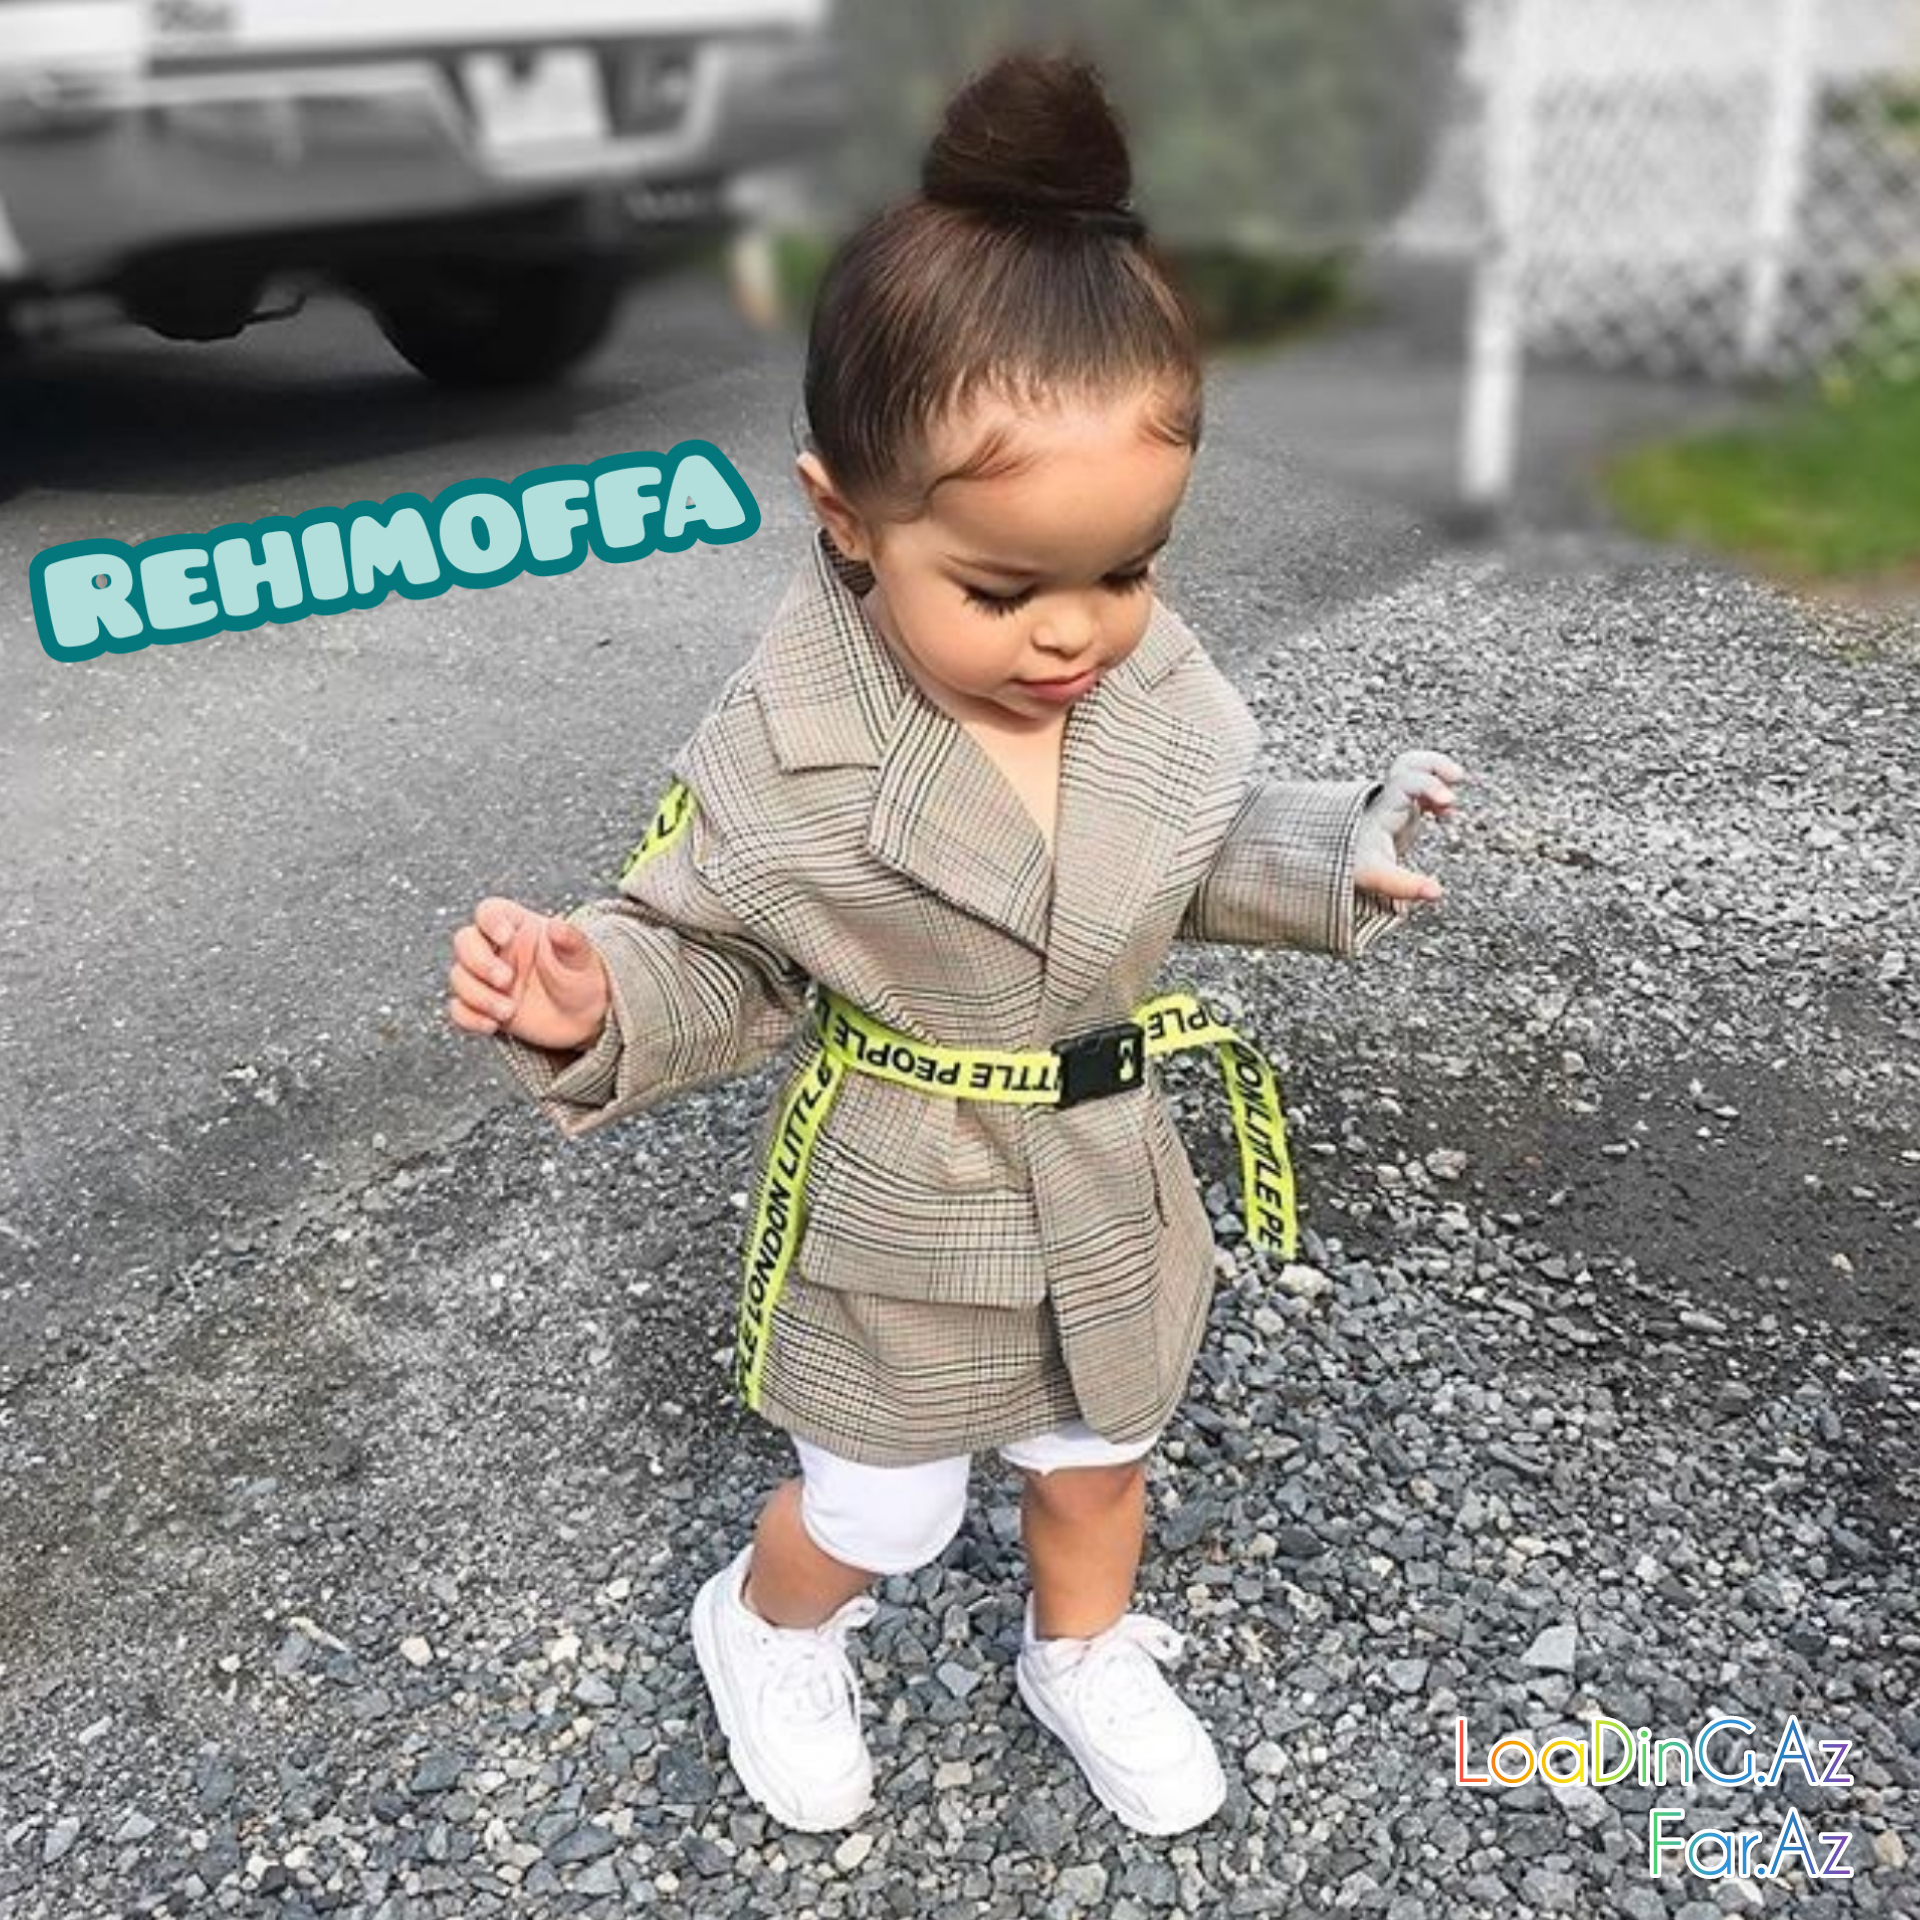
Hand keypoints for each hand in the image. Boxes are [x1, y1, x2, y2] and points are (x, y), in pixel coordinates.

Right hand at [447, 897, 611, 1051]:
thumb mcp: (582, 958)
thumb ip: (571, 940)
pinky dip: (469, 1017)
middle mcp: (497, 950)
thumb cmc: (583, 978)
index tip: (506, 938)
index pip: (489, 912)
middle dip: (479, 962)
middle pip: (464, 942)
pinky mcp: (483, 1006)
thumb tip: (557, 925)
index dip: (490, 922)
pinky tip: (492, 1025)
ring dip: (478, 995)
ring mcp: (487, 979)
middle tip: (507, 980)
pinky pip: (459, 1008)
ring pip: (459, 976)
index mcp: (518, 928)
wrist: (586, 1018)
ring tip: (508, 1011)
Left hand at [1354, 750, 1466, 907]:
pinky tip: (1445, 813)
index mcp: (1384, 809)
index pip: (1407, 783)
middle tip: (1457, 778)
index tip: (1449, 801)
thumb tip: (1437, 893)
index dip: (1430, 785)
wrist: (1331, 865)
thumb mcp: (1380, 877)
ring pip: (1412, 771)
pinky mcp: (1399, 810)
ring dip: (1435, 775)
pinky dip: (1434, 795)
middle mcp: (1388, 800)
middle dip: (1434, 765)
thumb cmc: (1354, 867)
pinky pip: (1417, 789)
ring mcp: (1393, 802)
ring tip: (1452, 799)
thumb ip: (1407, 885)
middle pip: (1408, 764)